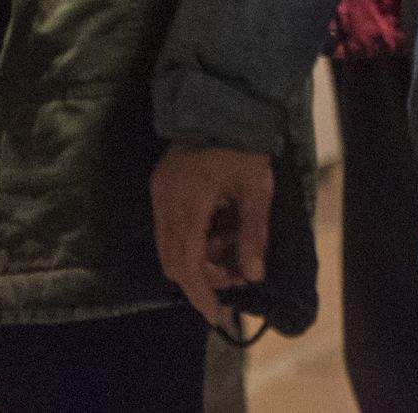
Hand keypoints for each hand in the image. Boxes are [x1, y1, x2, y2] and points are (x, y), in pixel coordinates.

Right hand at [149, 143, 273, 328]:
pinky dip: (194, 239)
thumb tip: (253, 275)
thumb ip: (254, 235)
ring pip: (170, 246)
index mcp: (187, 202)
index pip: (186, 262)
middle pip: (174, 259)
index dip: (201, 293)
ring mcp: (160, 192)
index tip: (216, 316)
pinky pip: (171, 227)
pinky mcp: (162, 185)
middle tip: (238, 274)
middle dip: (205, 275)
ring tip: (234, 248)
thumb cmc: (245, 144)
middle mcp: (165, 201)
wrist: (224, 101)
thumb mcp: (257, 190)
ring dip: (199, 257)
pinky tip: (220, 229)